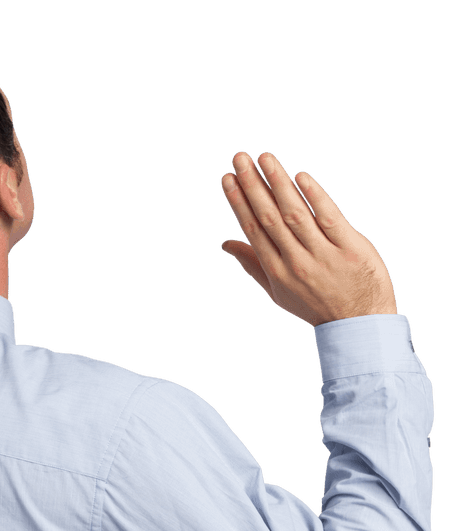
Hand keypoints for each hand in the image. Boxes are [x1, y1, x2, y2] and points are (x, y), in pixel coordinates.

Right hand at [220, 152, 396, 326]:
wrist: (357, 322)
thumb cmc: (314, 303)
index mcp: (277, 272)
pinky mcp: (350, 248)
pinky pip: (330, 219)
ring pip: (296, 215)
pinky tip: (301, 177)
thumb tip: (225, 244)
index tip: (229, 178)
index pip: (254, 230)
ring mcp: (324, 255)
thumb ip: (252, 264)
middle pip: (270, 218)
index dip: (240, 203)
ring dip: (279, 184)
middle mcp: (297, 262)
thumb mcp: (277, 291)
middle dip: (253, 186)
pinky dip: (315, 197)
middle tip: (240, 157)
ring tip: (265, 158)